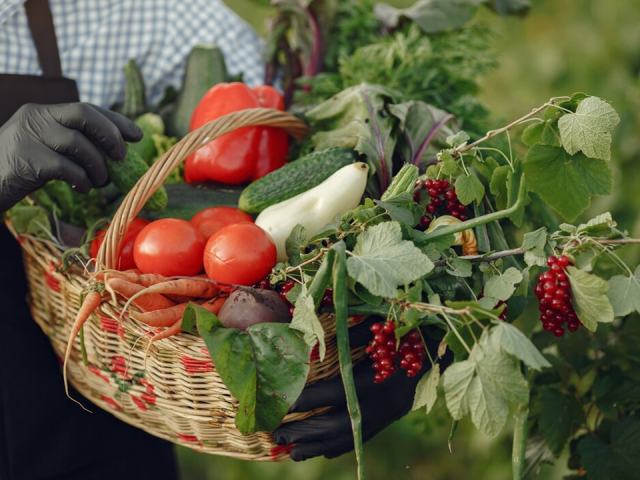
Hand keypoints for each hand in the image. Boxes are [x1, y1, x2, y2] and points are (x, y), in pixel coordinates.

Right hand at [0, 103, 141, 211]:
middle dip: (111, 135)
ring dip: (98, 165)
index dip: (116, 121)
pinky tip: (83, 187)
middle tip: (121, 156)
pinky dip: (82, 179)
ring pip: (78, 143)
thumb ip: (73, 145)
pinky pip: (66, 167)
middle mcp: (35, 117)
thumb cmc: (21, 170)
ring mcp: (28, 136)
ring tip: (100, 181)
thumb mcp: (46, 149)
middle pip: (84, 114)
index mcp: (43, 112)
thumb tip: (118, 154)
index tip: (137, 135)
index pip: (86, 108)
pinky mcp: (26, 159)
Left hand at [273, 321, 451, 460]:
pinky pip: (365, 437)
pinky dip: (341, 445)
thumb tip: (313, 335)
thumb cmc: (408, 326)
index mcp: (376, 377)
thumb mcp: (378, 324)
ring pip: (351, 437)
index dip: (304, 401)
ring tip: (294, 452)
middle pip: (338, 424)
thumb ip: (347, 332)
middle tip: (277, 433)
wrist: (445, 343)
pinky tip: (323, 451)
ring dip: (320, 446)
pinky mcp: (394, 415)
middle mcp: (382, 401)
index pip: (332, 394)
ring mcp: (390, 412)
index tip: (279, 405)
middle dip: (305, 430)